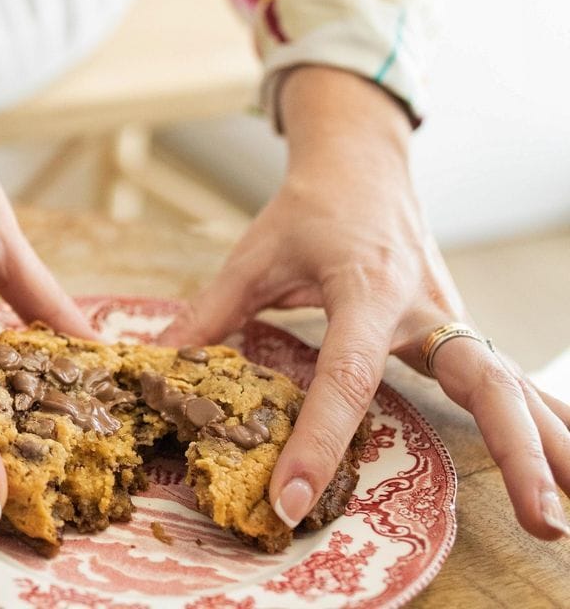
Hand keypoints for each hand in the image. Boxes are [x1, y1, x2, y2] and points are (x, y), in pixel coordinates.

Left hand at [160, 66, 569, 538]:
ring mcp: (450, 315)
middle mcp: (421, 306)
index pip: (346, 375)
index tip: (291, 497)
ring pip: (512, 383)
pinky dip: (545, 419)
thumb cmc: (306, 209)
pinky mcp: (459, 324)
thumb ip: (209, 312)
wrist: (360, 163)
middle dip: (514, 449)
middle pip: (481, 379)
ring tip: (567, 518)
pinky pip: (510, 376)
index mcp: (364, 288)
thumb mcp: (254, 254)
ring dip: (549, 445)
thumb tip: (156, 364)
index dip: (318, 439)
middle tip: (538, 520)